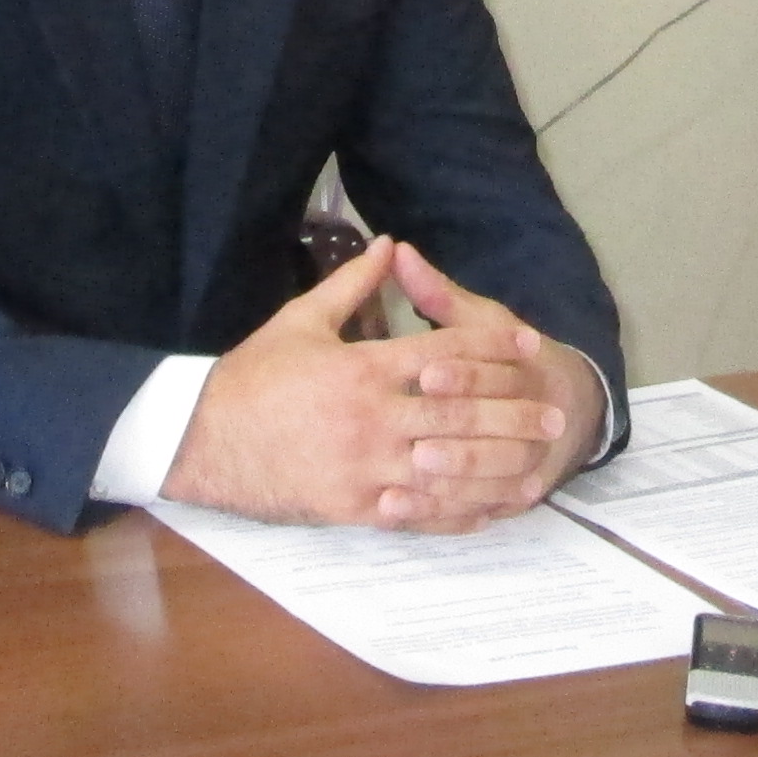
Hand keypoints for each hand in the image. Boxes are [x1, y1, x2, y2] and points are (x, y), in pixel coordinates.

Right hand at [163, 239, 580, 529]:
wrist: (203, 439)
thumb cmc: (253, 377)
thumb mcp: (300, 319)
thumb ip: (353, 284)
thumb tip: (389, 244)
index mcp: (363, 369)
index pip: (445, 355)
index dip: (492, 348)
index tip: (529, 344)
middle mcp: (372, 419)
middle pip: (460, 415)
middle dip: (513, 414)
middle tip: (555, 416)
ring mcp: (366, 468)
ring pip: (449, 468)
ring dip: (499, 465)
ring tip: (537, 461)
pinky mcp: (354, 508)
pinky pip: (419, 513)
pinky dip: (458, 511)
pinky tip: (488, 508)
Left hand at [379, 242, 609, 493]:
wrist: (574, 412)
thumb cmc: (513, 360)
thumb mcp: (484, 323)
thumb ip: (439, 295)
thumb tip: (397, 251)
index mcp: (526, 368)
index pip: (496, 372)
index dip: (463, 374)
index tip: (425, 373)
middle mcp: (532, 420)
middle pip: (493, 432)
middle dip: (457, 438)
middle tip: (415, 443)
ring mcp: (524, 465)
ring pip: (489, 480)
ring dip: (450, 484)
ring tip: (403, 480)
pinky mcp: (510, 499)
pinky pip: (478, 512)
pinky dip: (443, 516)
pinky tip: (403, 511)